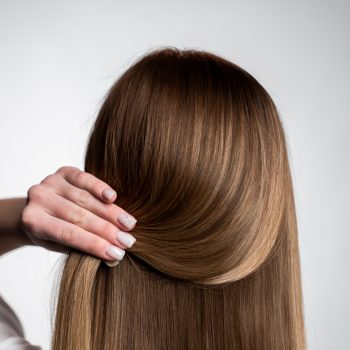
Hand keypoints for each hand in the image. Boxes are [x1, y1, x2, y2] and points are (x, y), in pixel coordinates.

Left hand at [20, 166, 136, 264]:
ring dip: (111, 212)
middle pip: (79, 216)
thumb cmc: (53, 231)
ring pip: (86, 199)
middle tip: (128, 241)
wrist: (39, 208)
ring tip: (129, 224)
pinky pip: (85, 179)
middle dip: (107, 230)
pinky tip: (113, 197)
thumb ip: (84, 249)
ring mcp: (50, 182)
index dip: (94, 244)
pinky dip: (100, 187)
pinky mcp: (63, 171)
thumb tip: (115, 258)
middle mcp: (38, 199)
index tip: (117, 254)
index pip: (68, 235)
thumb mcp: (61, 245)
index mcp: (32, 221)